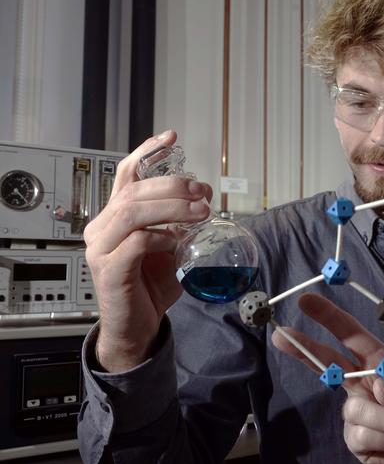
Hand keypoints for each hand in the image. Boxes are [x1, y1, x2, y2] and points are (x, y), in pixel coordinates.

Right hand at [84, 131, 211, 371]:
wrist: (136, 326)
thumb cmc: (149, 286)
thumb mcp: (168, 246)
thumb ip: (176, 224)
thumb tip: (201, 203)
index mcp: (115, 216)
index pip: (126, 174)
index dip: (147, 152)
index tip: (171, 137)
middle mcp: (102, 227)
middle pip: (134, 191)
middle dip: (173, 185)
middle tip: (203, 190)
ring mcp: (101, 248)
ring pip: (134, 212)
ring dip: (172, 208)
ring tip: (199, 211)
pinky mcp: (109, 269)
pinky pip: (136, 242)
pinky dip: (160, 237)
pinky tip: (176, 242)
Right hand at [272, 293, 383, 463]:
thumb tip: (380, 387)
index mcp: (381, 363)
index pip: (351, 336)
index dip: (330, 318)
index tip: (307, 301)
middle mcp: (364, 386)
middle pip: (328, 363)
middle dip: (305, 348)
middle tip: (282, 334)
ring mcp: (358, 414)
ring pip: (355, 409)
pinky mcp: (358, 442)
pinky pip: (362, 435)